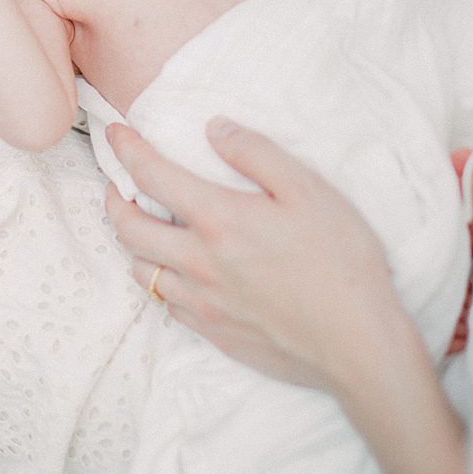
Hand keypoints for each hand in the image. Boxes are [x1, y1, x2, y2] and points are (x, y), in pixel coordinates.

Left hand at [104, 117, 398, 393]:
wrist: (359, 344)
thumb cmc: (341, 261)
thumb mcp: (308, 190)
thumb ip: (256, 153)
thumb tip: (215, 129)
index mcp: (219, 220)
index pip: (150, 175)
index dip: (126, 149)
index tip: (116, 133)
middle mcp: (199, 263)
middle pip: (128, 229)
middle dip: (113, 200)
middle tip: (116, 185)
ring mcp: (204, 304)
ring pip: (141, 272)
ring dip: (133, 245)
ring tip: (142, 228)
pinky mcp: (216, 335)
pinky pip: (169, 305)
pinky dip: (161, 282)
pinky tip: (178, 274)